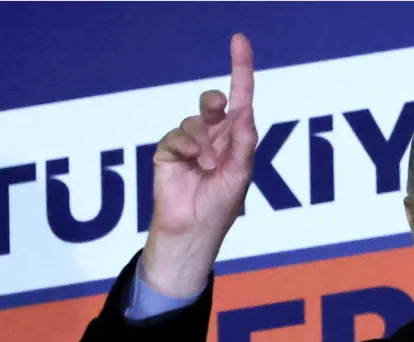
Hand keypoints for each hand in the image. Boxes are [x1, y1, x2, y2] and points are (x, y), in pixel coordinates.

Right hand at [141, 33, 258, 296]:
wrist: (193, 229)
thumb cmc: (222, 206)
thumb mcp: (240, 173)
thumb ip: (242, 143)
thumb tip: (244, 112)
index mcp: (235, 140)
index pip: (240, 100)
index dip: (241, 70)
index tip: (239, 41)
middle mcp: (214, 137)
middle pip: (214, 103)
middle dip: (215, 101)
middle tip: (218, 107)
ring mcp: (191, 143)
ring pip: (195, 120)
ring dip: (203, 140)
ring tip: (208, 165)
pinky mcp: (169, 151)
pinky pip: (176, 135)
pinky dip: (186, 146)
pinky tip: (193, 163)